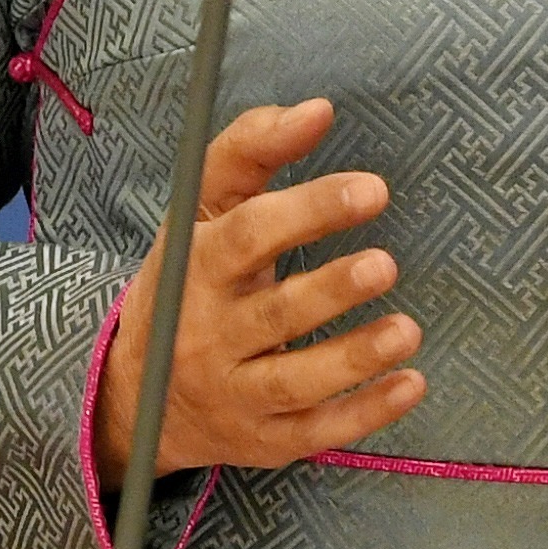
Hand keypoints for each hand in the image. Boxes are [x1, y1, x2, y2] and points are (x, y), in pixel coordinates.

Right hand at [93, 97, 419, 487]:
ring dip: (354, 358)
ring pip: (295, 381)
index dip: (309, 210)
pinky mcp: (262, 439)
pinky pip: (314, 433)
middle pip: (273, 313)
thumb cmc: (190, 280)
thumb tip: (318, 109)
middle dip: (330, 290)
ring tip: (407, 330)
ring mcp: (236, 392)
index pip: (249, 235)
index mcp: (198, 266)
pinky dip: (365, 414)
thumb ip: (252, 150)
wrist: (135, 394)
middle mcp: (210, 333)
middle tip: (384, 264)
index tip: (373, 190)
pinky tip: (411, 384)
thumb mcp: (202, 210)